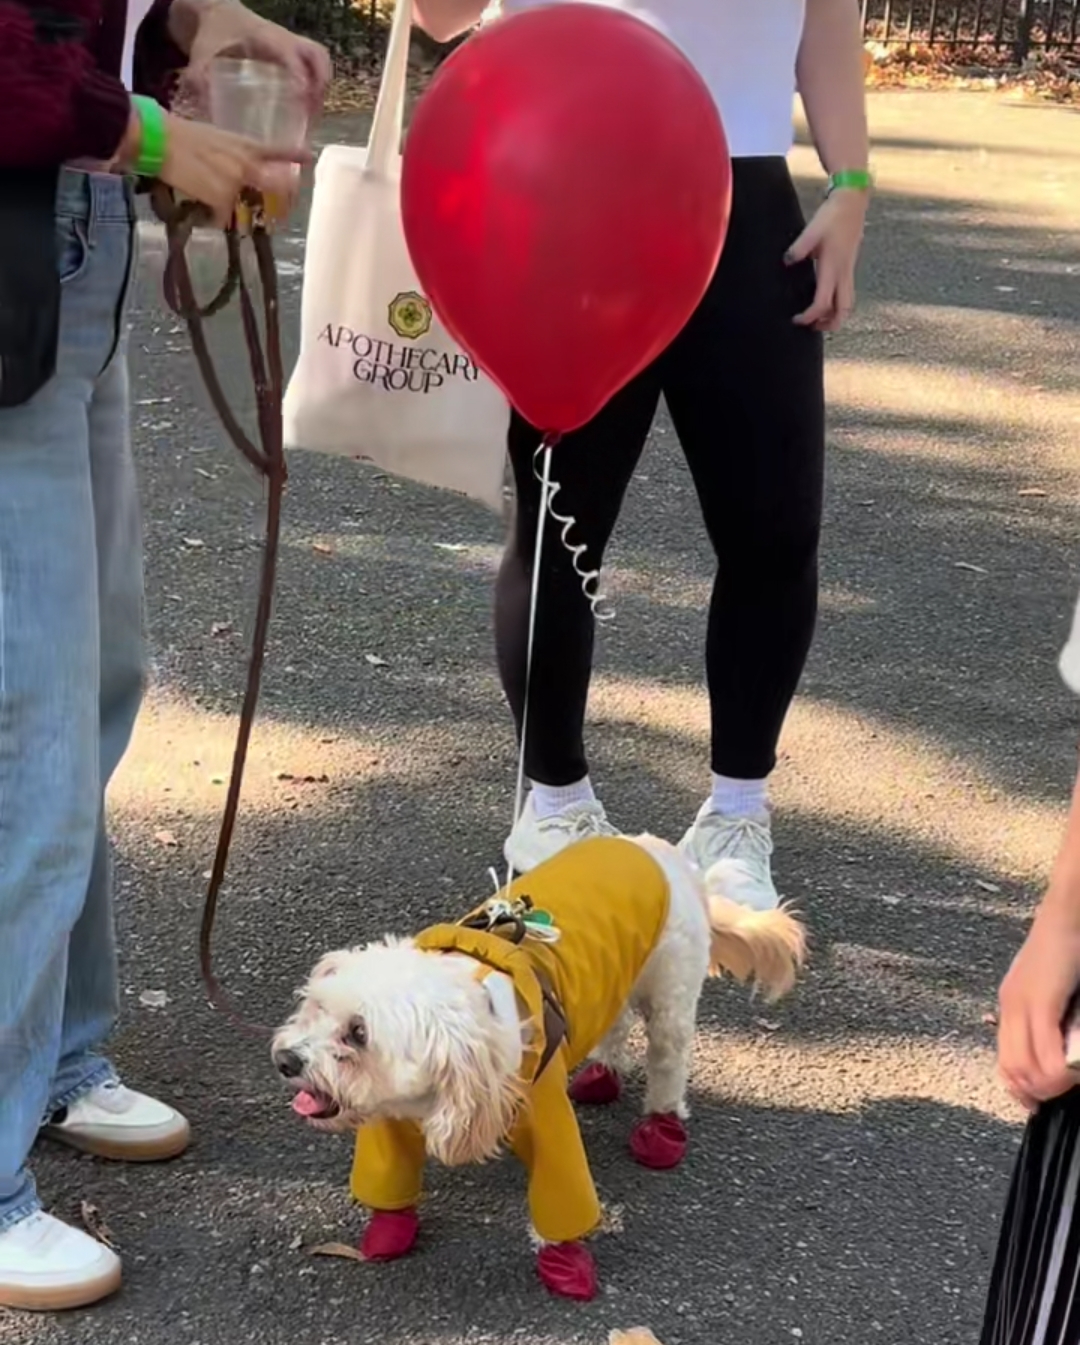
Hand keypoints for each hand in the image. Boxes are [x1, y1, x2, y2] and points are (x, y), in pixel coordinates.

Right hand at [152, 111, 308, 225]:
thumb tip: (239, 173)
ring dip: (227, 208)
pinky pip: (221, 218)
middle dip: (279, 203)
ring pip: (242, 207)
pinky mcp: (222, 199)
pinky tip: (197, 205)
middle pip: (276, 189)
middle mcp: (248, 164)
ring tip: (205, 193)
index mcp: (246, 145)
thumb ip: (234, 156)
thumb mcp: (217, 139)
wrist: (161, 140)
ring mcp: (237, 183)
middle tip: (273, 212)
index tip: (309, 157)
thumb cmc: (181, 135)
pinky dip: (210, 217)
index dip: (294, 154)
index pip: (277, 150)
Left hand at [184, 0, 332, 111]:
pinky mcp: (294, 49)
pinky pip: (316, 64)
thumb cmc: (213, 32)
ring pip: (321, 60)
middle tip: (311, 115)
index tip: (302, 101)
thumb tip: (200, 106)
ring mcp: (292, 42)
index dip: (301, 77)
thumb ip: (199, 76)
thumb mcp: (202, 52)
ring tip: (313, 117)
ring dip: (323, 86)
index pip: (291, 56)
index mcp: (265, 37)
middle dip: (320, 86)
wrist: (219, 12)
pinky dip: (319, 84)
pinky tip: (309, 108)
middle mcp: (284, 38)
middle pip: (317, 57)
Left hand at [786, 188, 867, 332]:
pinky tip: (826, 300)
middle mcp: (844, 273)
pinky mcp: (849, 265)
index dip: (810, 316)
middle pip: (843, 311)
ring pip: (848, 303)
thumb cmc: (833, 215)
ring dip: (836, 316)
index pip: (823, 303)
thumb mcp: (812, 230)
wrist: (853, 200)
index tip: (796, 320)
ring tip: (819, 320)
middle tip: (812, 328)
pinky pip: (847, 293)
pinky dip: (838, 304)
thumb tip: (786, 261)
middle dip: (829, 324)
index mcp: (833, 268)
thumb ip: (798, 248)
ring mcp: (849, 270)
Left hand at [998, 902, 1079, 1110]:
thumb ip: (1050, 1016)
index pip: (1004, 1058)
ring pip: (1025, 1066)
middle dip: (1034, 1092)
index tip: (1038, 1102)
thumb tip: (1060, 1047)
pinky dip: (1059, 1071)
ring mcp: (1021, 1004)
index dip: (1020, 1087)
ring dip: (1049, 1086)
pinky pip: (1044, 1051)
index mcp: (1010, 1004)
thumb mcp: (1053, 988)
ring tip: (1069, 1085)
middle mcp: (1009, 1006)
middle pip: (1010, 1068)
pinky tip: (1072, 1073)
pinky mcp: (1039, 1002)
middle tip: (1058, 1098)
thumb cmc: (1069, 950)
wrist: (1069, 914)